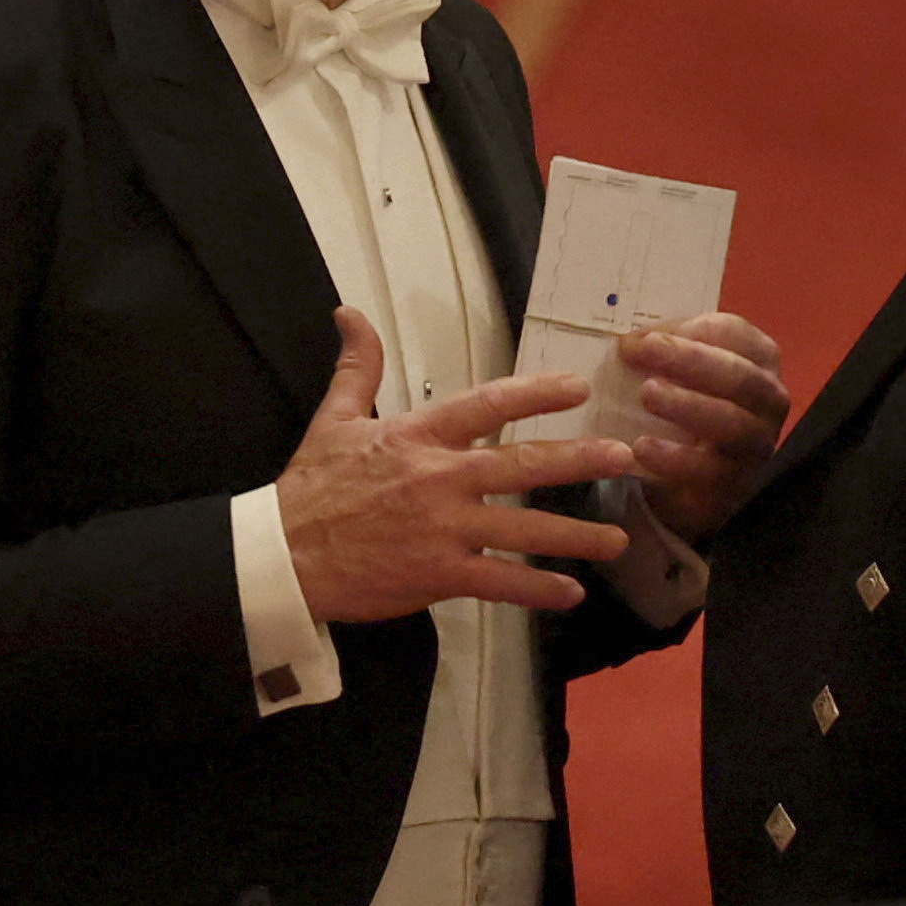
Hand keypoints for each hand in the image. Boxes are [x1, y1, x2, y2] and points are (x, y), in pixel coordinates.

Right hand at [275, 308, 639, 619]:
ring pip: (523, 530)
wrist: (279, 556)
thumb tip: (351, 313)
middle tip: (626, 457)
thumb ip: (358, 368)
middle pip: (522, 465)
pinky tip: (570, 591)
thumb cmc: (310, 488)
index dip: (535, 394)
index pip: (487, 404)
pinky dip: (536, 589)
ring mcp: (442, 529)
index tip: (577, 388)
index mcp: (418, 436)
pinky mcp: (437, 575)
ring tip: (618, 539)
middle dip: (579, 461)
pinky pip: (498, 581)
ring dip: (575, 534)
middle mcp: (439, 479)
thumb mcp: (333, 419)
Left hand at [619, 312, 790, 542]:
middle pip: (739, 376)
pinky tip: (641, 447)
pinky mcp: (734, 484)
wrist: (689, 479)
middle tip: (638, 352)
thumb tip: (628, 341)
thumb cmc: (687, 408)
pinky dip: (673, 458)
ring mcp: (756, 445)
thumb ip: (663, 351)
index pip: (736, 335)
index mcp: (759, 361)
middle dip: (688, 360)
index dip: (691, 331)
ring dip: (687, 405)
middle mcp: (768, 401)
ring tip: (646, 394)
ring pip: (732, 423)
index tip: (642, 336)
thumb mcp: (682, 372)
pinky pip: (708, 471)